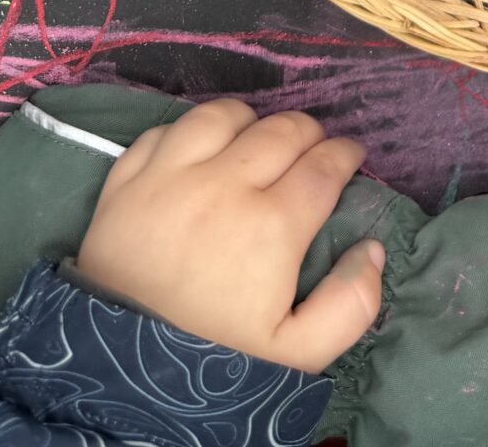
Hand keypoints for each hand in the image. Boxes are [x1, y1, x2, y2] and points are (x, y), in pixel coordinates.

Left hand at [74, 100, 383, 373]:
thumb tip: (372, 250)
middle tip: (313, 152)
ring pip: (224, 116)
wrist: (115, 372)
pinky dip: (188, 134)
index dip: (346, 155)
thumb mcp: (297, 354)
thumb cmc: (213, 357)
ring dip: (250, 123)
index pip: (325, 164)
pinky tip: (198, 154)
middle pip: (283, 130)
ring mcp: (168, 178)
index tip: (350, 158)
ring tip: (254, 144)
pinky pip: (165, 131)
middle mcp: (223, 185)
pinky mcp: (124, 182)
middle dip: (310, 134)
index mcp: (272, 224)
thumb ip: (351, 304)